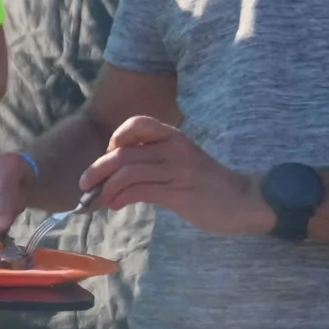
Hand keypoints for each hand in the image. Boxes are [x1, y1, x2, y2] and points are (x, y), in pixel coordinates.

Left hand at [79, 117, 269, 235]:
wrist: (244, 201)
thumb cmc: (208, 184)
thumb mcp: (181, 162)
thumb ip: (154, 160)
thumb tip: (116, 173)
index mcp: (173, 137)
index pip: (137, 123)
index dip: (116, 137)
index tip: (108, 155)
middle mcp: (173, 147)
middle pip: (122, 152)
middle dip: (97, 169)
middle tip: (84, 185)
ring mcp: (176, 169)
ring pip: (126, 172)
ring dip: (105, 189)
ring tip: (99, 201)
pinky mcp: (178, 191)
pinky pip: (138, 191)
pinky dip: (119, 198)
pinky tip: (116, 206)